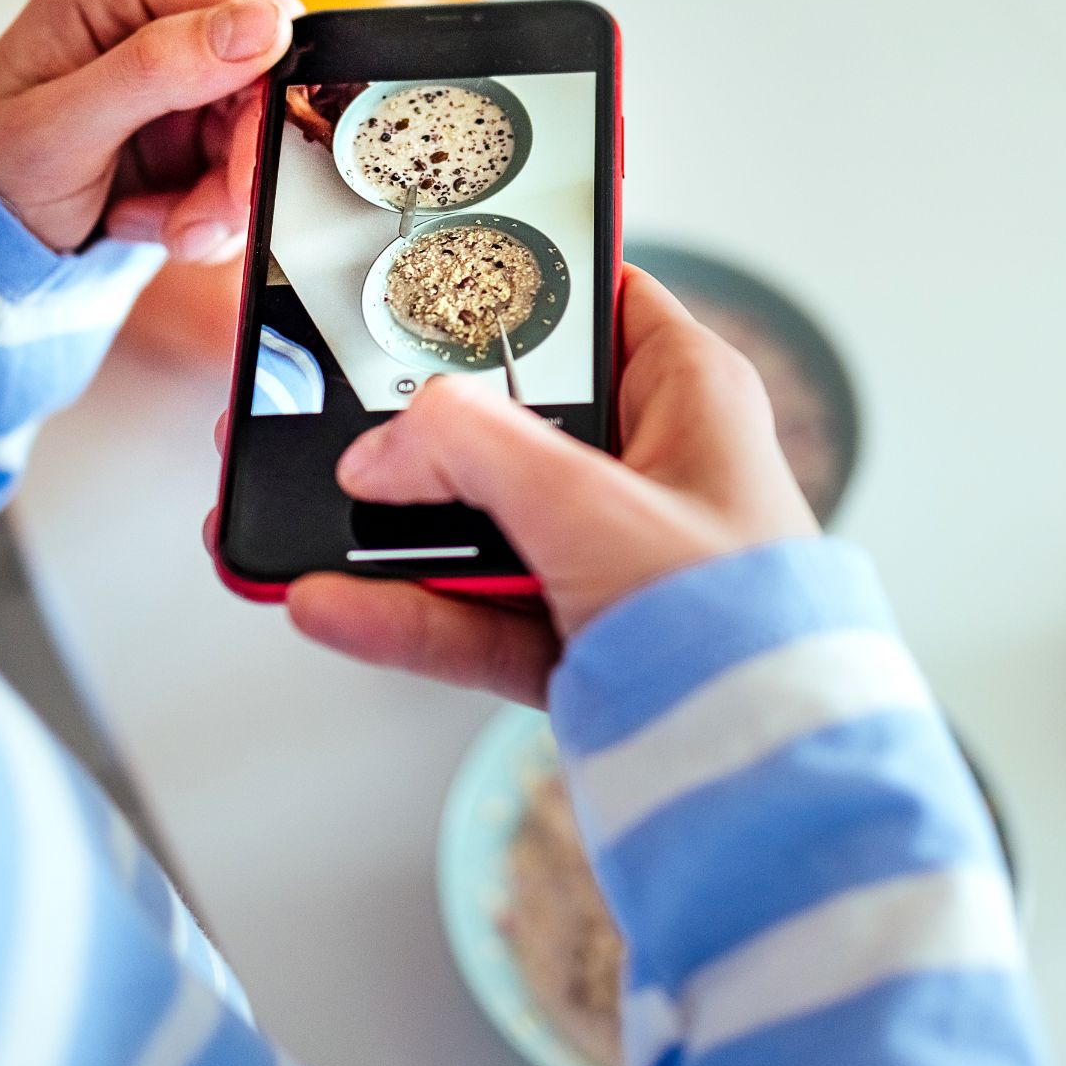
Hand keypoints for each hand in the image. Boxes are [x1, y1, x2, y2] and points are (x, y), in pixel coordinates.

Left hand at [0, 0, 301, 259]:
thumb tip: (262, 27)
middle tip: (194, 227)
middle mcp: (160, 4)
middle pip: (265, 82)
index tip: (240, 176)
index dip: (260, 100)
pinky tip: (153, 216)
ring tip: (164, 229)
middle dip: (236, 168)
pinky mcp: (197, 110)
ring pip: (259, 134)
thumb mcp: (63, 124)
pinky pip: (242, 164)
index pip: (250, 15)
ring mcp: (184, 60)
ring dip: (219, 200)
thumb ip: (156, 68)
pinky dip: (208, 208)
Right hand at [282, 266, 820, 704]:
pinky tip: (335, 605)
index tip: (430, 282)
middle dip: (418, 434)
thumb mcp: (591, 504)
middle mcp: (650, 470)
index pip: (595, 303)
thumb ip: (472, 451)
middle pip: (511, 421)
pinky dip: (405, 614)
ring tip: (303, 534)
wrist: (763, 782)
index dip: (517, 286)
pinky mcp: (575, 641)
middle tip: (333, 423)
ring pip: (480, 526)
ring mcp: (607, 560)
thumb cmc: (738, 627)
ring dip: (392, 537)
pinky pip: (472, 614)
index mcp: (687, 397)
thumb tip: (382, 447)